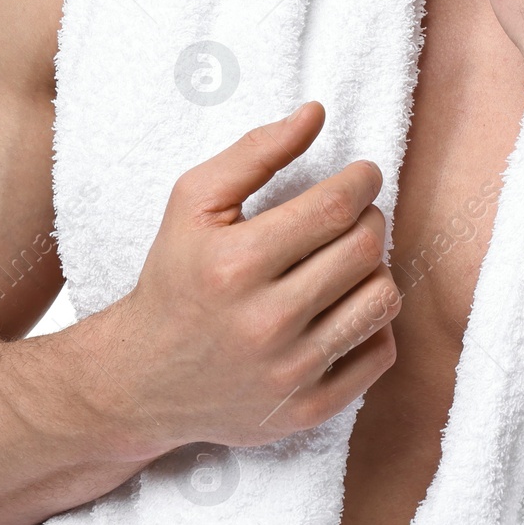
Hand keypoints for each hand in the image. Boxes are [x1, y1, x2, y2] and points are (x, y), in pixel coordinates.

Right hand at [84, 101, 399, 456]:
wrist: (143, 379)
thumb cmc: (174, 276)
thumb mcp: (193, 202)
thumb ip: (256, 150)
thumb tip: (316, 113)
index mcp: (236, 264)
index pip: (335, 208)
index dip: (362, 181)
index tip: (364, 175)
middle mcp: (265, 323)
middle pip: (363, 250)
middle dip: (369, 219)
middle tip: (353, 214)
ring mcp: (289, 373)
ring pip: (381, 300)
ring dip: (374, 270)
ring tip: (348, 261)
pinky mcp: (307, 410)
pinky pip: (379, 355)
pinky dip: (373, 324)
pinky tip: (344, 308)